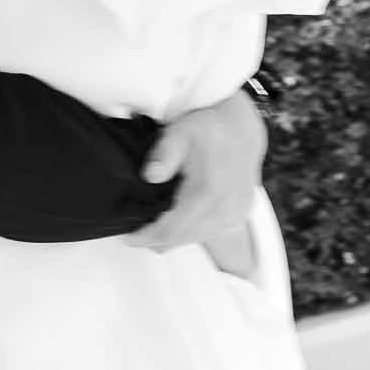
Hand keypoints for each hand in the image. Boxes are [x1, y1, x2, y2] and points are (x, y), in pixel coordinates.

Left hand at [126, 89, 265, 253]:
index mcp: (208, 192)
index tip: (128, 237)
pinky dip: (189, 232)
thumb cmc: (208, 130)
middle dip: (154, 238)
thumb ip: (164, 153)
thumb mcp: (180, 132)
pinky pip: (208, 235)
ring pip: (193, 239)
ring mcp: (233, 216)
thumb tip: (150, 175)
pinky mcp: (238, 217)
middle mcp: (224, 209)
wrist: (241, 129)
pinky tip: (176, 219)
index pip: (171, 229)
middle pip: (180, 239)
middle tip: (135, 230)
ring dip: (172, 236)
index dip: (146, 236)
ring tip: (152, 224)